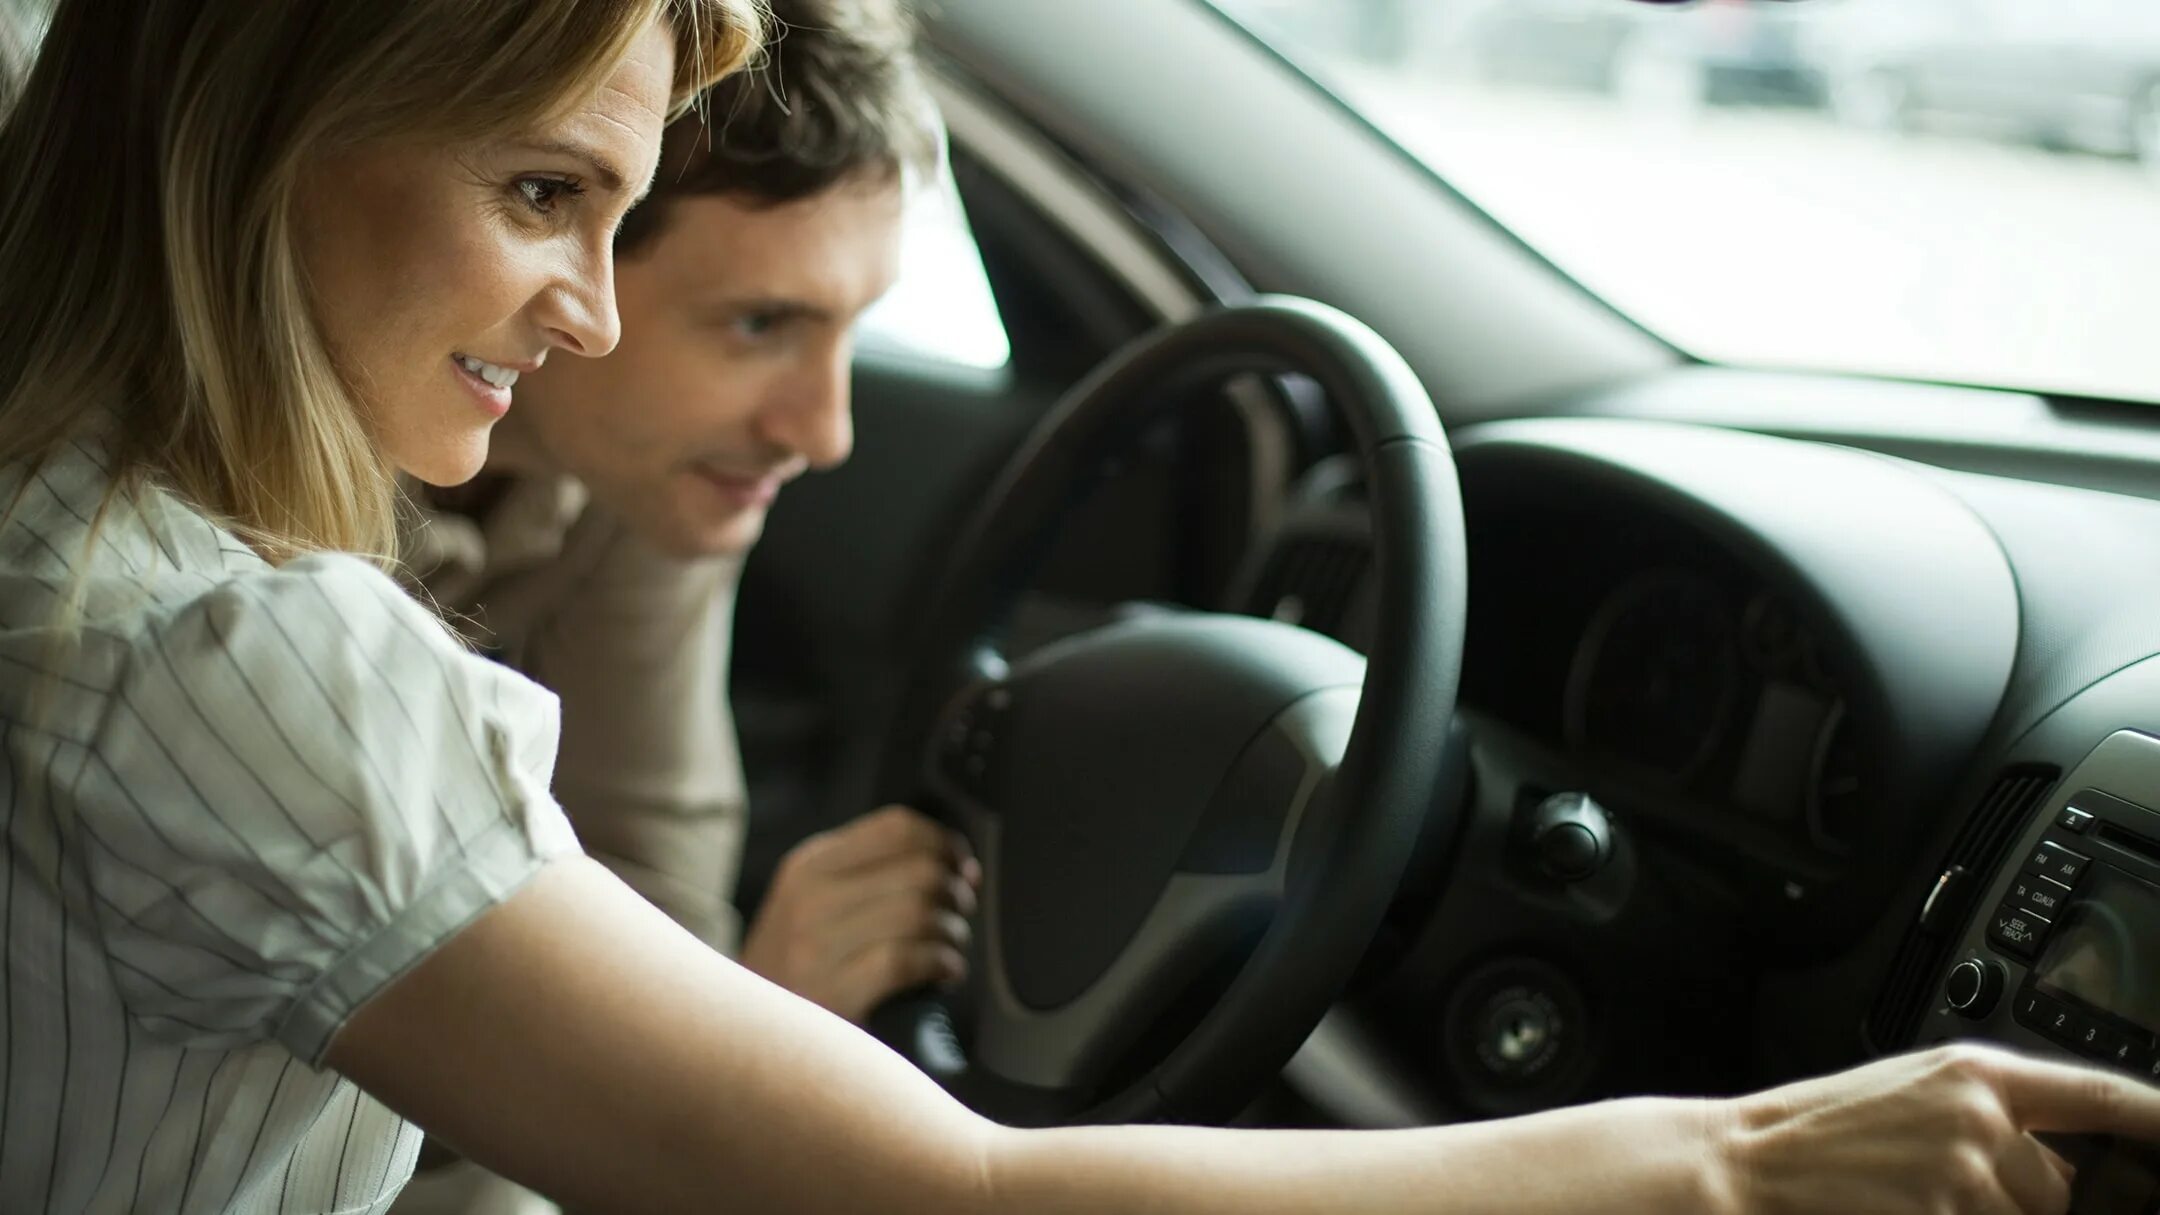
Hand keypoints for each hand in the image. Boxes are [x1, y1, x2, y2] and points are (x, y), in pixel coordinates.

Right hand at [740, 805, 979, 1023]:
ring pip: (918, 914)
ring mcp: (814, 947)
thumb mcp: (813, 905)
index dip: (945, 843)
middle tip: (960, 914)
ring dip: (953, 932)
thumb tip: (957, 863)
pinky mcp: (831, 995)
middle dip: (955, 892)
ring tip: (951, 948)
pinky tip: (945, 973)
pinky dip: (942, 963)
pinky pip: (907, 961)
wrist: (744, 1038)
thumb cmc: (799, 969)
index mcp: (809, 866)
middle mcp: (808, 899)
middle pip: (918, 871)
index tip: (963, 868)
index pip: (897, 827)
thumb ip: (871, 875)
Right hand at [1720, 1043, 2159, 1213]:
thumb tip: (2064, 1173)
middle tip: (1953, 1188)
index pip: (2108, 1100)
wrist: (1747, 1165)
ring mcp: (1964, 1174)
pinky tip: (1905, 1210)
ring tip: (1915, 1199)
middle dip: (2029, 1204)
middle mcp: (1982, 1118)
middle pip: (2066, 1191)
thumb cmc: (1821, 1135)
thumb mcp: (1913, 1099)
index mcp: (1977, 1072)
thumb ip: (1994, 1122)